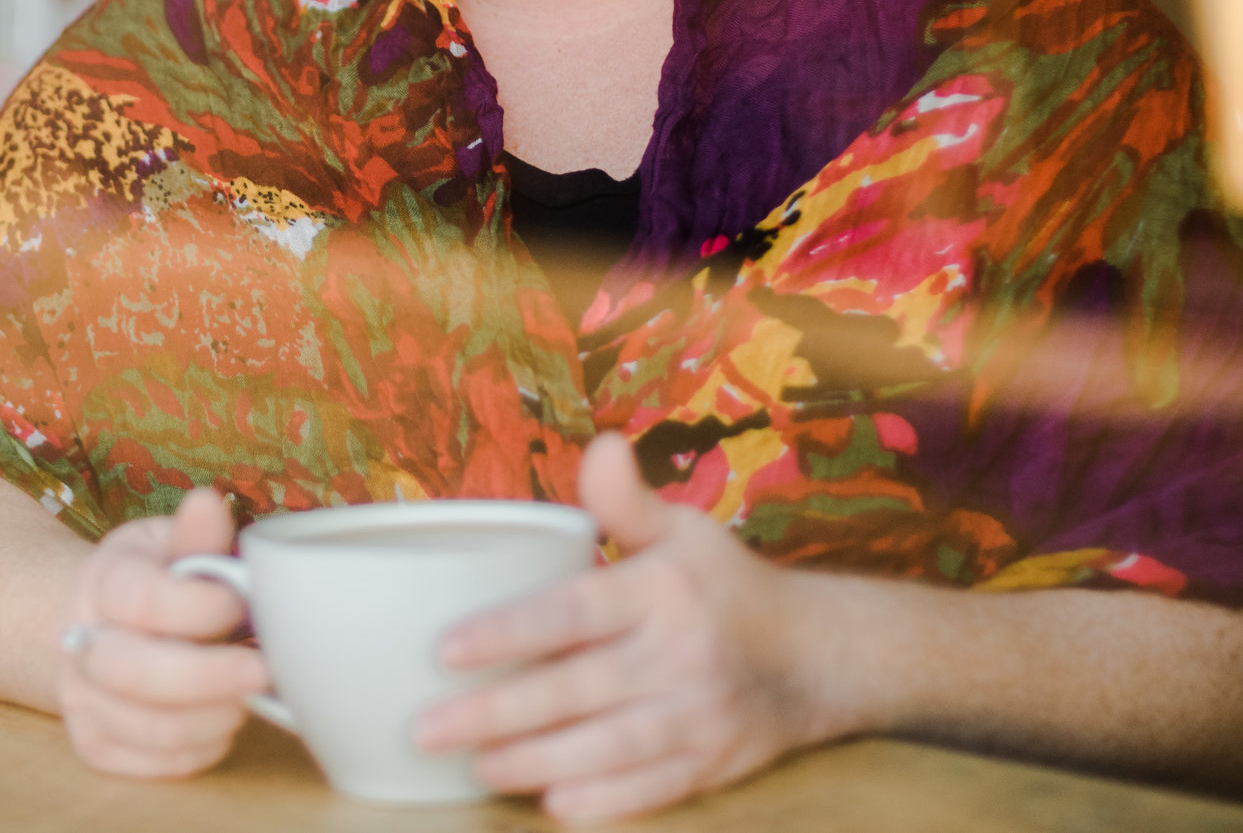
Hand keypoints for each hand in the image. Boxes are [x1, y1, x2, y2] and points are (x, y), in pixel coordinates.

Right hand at [56, 488, 270, 778]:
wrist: (95, 625)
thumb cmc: (154, 581)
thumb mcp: (169, 544)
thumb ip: (196, 535)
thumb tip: (208, 502)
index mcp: (104, 583)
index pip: (144, 601)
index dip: (201, 608)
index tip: (240, 606)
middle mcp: (82, 644)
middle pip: (134, 672)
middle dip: (210, 677)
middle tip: (265, 672)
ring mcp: (82, 700)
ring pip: (149, 727)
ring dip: (214, 717)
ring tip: (250, 697)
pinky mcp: (95, 746)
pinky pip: (155, 765)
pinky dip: (201, 749)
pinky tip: (221, 720)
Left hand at [412, 432, 834, 821]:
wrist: (816, 656)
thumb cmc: (725, 586)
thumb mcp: (684, 530)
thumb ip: (628, 500)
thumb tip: (600, 445)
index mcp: (662, 590)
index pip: (573, 612)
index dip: (507, 633)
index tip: (443, 648)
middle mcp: (681, 654)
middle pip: (575, 690)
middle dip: (496, 714)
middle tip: (425, 728)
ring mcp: (698, 717)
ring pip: (605, 748)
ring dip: (534, 762)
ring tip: (475, 765)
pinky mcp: (711, 765)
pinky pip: (650, 791)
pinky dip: (602, 799)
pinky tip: (552, 802)